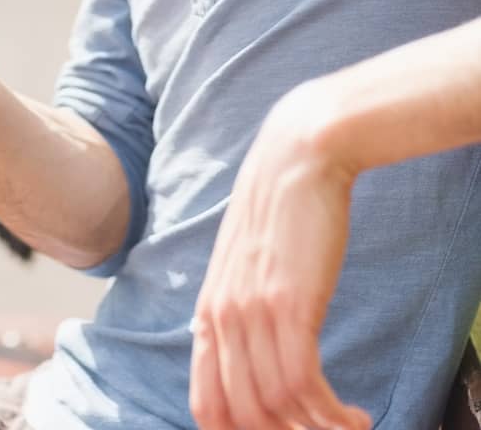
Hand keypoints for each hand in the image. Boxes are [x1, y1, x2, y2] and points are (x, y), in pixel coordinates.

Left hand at [190, 86, 369, 429]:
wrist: (298, 157)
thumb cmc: (279, 210)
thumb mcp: (244, 263)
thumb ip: (238, 307)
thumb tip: (242, 351)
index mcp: (208, 311)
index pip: (206, 404)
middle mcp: (223, 317)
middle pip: (243, 416)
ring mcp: (253, 312)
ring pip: (277, 407)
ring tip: (348, 427)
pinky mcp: (290, 304)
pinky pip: (305, 385)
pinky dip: (331, 415)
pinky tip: (354, 416)